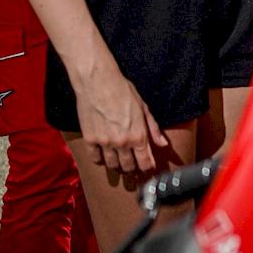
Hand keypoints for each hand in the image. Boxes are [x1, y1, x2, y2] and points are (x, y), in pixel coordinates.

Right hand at [73, 58, 169, 177]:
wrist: (98, 82)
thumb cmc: (123, 91)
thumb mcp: (144, 108)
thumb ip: (154, 129)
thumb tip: (163, 144)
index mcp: (138, 136)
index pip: (145, 163)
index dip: (147, 168)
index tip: (147, 168)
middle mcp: (122, 143)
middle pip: (128, 167)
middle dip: (132, 170)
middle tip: (133, 168)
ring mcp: (105, 143)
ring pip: (112, 166)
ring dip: (117, 167)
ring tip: (119, 164)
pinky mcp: (90, 139)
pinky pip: (95, 158)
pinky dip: (100, 160)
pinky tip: (103, 157)